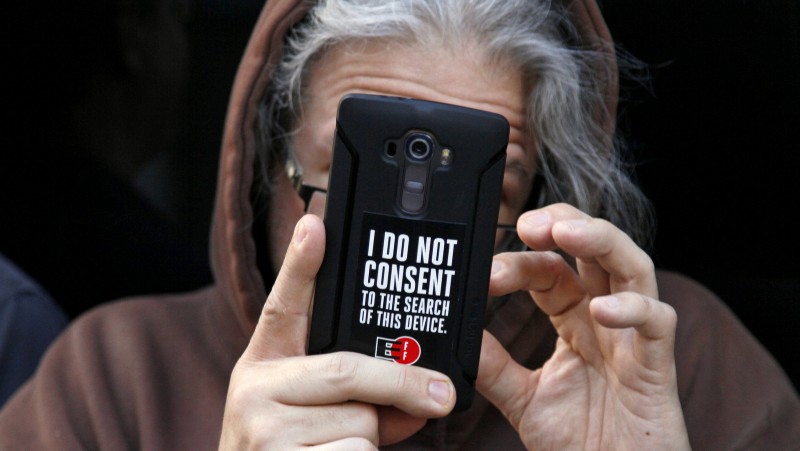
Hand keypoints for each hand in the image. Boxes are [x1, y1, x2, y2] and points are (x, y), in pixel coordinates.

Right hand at [219, 215, 454, 449]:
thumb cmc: (293, 450)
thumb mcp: (319, 415)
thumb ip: (368, 398)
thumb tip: (425, 401)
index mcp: (265, 363)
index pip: (284, 305)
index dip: (300, 264)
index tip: (316, 225)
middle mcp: (255, 387)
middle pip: (347, 370)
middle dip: (401, 383)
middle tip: (442, 395)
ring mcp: (261, 427)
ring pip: (357, 421)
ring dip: (370, 440)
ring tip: (337, 449)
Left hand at [479, 204, 689, 449]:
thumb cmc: (580, 443)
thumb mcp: (524, 400)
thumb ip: (495, 367)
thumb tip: (458, 335)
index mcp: (575, 322)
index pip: (550, 272)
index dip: (520, 263)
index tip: (486, 273)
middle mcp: (605, 321)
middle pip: (595, 251)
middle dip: (565, 226)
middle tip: (529, 224)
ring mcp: (634, 339)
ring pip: (633, 268)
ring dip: (600, 242)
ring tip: (566, 234)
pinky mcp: (658, 367)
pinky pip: (657, 324)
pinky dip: (633, 310)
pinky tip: (601, 311)